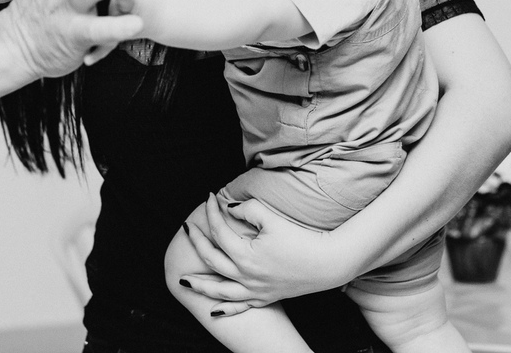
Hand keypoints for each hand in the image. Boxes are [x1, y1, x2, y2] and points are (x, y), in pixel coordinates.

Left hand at [179, 194, 356, 316]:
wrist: (327, 264)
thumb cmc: (301, 240)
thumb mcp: (273, 219)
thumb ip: (249, 209)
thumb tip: (230, 208)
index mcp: (245, 255)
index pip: (219, 230)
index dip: (211, 212)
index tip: (209, 197)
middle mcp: (245, 276)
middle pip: (211, 259)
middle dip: (196, 242)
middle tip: (186, 228)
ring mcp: (254, 290)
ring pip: (219, 290)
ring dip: (199, 285)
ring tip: (183, 281)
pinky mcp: (265, 298)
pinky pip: (240, 307)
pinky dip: (225, 310)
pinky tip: (213, 313)